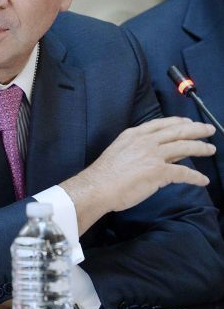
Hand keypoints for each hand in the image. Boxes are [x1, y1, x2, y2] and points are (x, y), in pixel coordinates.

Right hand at [61, 116, 214, 233]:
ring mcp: (153, 155)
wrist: (97, 187)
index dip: (177, 122)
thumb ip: (139, 149)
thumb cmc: (104, 174)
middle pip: (177, 131)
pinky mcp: (158, 171)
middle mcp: (145, 141)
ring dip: (200, 148)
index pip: (160, 124)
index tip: (188, 122)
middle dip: (196, 129)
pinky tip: (203, 180)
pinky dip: (195, 177)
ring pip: (184, 147)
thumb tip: (157, 154)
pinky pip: (183, 173)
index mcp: (134, 135)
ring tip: (210, 149)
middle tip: (209, 129)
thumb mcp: (120, 152)